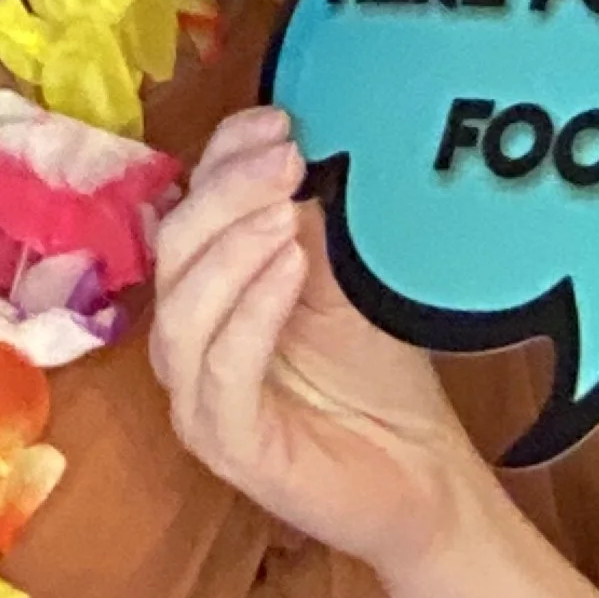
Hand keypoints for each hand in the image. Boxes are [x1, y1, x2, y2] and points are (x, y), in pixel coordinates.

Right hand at [150, 107, 476, 580]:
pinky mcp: (225, 446)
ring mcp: (196, 399)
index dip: (221, 159)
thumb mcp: (340, 282)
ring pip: (183, 310)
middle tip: (287, 158)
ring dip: (233, 247)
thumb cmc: (378, 378)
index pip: (186, 211)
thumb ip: (303, 225)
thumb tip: (289, 144)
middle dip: (226, 194)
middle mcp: (184, 344)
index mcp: (202, 297)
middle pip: (173, 252)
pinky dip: (250, 312)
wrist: (425, 478)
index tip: (278, 119)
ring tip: (286, 210)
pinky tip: (290, 268)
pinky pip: (220, 370)